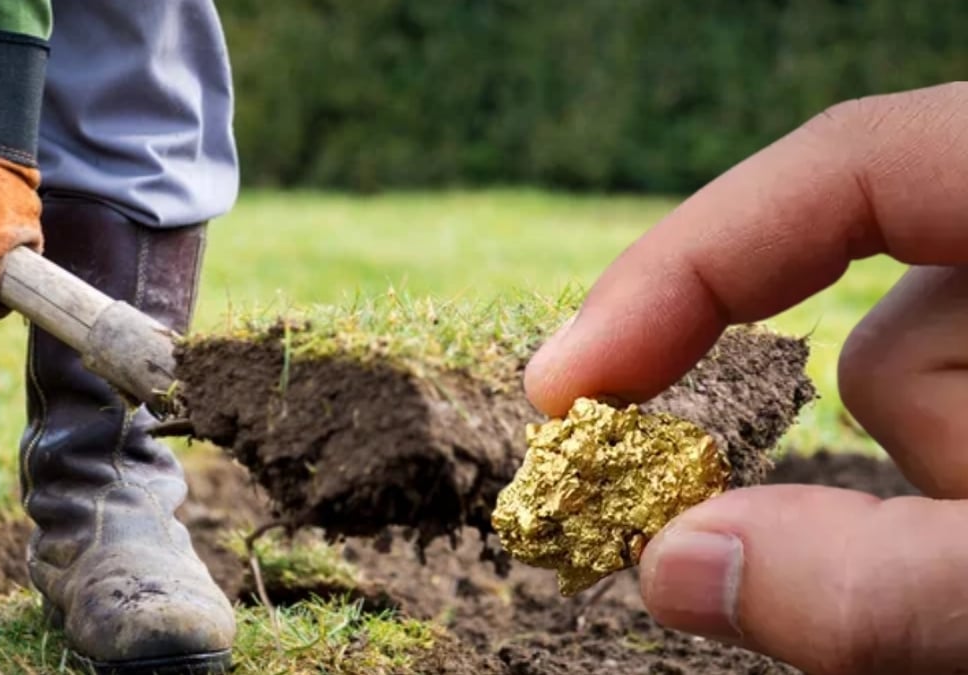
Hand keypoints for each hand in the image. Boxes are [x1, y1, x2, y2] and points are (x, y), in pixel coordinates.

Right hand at [524, 82, 967, 673]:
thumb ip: (879, 585)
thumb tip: (668, 569)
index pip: (848, 166)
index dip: (684, 264)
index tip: (562, 387)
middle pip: (881, 321)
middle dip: (880, 459)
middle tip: (943, 578)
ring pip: (915, 382)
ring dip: (940, 491)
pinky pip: (946, 407)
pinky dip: (952, 490)